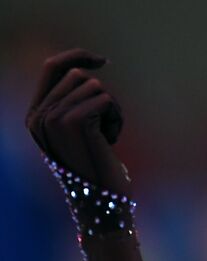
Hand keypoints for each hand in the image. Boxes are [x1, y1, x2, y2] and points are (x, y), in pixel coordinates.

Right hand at [24, 47, 131, 193]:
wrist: (101, 204)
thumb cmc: (97, 170)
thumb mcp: (78, 135)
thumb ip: (72, 105)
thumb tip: (86, 72)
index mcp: (35, 116)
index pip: (52, 68)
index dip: (78, 56)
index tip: (103, 60)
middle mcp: (38, 115)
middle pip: (79, 75)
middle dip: (103, 97)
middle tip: (107, 128)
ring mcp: (53, 118)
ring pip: (95, 86)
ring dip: (112, 110)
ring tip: (107, 137)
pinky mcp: (73, 122)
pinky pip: (105, 99)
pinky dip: (117, 117)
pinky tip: (111, 141)